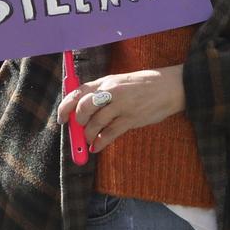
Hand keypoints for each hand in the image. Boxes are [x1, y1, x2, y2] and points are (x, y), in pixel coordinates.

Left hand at [57, 67, 186, 151]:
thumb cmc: (141, 85)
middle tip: (79, 130)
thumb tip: (80, 111)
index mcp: (105, 81)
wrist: (169, 87)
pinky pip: (109, 134)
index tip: (60, 118)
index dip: (64, 107)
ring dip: (88, 136)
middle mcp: (110, 92)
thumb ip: (100, 94)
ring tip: (89, 141)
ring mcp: (121, 105)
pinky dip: (100, 143)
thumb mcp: (118, 82)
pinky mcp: (131, 119)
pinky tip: (96, 147)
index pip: (77, 92)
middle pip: (83, 108)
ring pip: (95, 124)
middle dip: (77, 123)